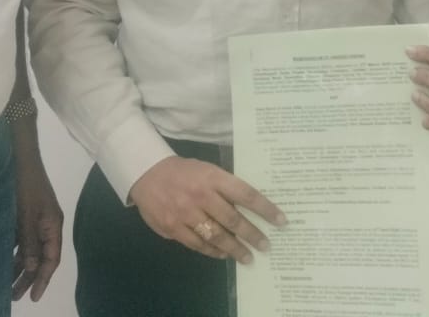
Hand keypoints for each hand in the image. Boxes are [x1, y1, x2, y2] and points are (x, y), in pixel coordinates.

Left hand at [10, 135, 63, 301]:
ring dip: (19, 267)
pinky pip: (20, 240)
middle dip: (29, 277)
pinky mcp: (24, 215)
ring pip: (29, 250)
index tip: (33, 296)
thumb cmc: (25, 185)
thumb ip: (29, 242)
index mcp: (53, 225)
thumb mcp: (27, 215)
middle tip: (15, 296)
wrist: (21, 157)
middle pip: (41, 257)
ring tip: (6, 285)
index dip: (43, 279)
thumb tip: (32, 268)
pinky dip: (13, 252)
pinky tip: (2, 262)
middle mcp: (47, 225)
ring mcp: (35, 220)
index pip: (52, 259)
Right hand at [128, 156, 285, 263]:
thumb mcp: (207, 170)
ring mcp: (186, 213)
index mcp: (213, 177)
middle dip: (252, 235)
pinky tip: (223, 254)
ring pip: (216, 236)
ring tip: (248, 257)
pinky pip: (198, 244)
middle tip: (266, 246)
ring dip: (235, 249)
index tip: (281, 220)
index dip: (265, 209)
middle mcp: (201, 195)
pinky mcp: (173, 228)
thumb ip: (225, 188)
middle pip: (233, 219)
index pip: (245, 194)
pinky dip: (213, 251)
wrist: (148, 173)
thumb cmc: (184, 171)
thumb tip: (249, 208)